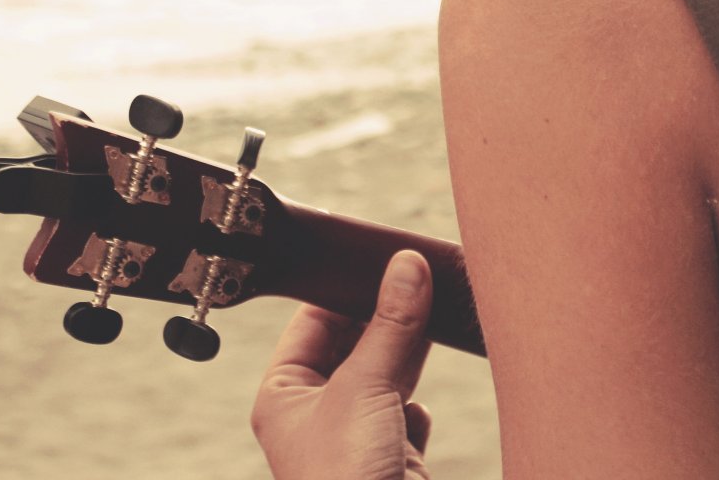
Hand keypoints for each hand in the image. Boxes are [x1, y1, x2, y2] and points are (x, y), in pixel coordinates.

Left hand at [251, 250, 435, 479]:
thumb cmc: (345, 479)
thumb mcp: (365, 386)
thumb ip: (390, 324)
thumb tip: (405, 268)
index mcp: (284, 395)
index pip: (312, 323)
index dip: (344, 289)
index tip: (379, 259)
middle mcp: (314, 415)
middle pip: (351, 346)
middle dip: (384, 317)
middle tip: (415, 277)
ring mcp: (353, 438)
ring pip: (382, 377)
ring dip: (408, 352)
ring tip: (434, 310)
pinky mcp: (390, 461)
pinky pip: (405, 417)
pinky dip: (416, 404)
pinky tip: (422, 397)